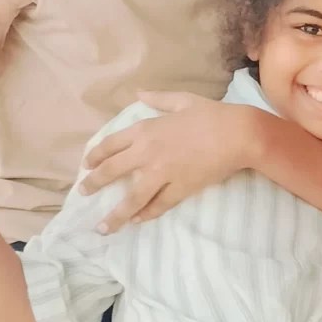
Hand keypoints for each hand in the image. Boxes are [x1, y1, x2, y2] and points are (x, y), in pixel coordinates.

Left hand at [81, 91, 244, 229]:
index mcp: (145, 129)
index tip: (86, 166)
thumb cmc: (212, 114)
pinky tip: (137, 220)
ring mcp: (163, 173)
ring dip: (115, 215)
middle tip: (83, 194)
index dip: (95, 156)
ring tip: (102, 228)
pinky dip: (146, 214)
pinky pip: (159, 205)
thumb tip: (140, 93)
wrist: (238, 134)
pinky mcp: (180, 189)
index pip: (110, 145)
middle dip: (94, 184)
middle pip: (112, 172)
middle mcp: (148, 152)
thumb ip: (158, 99)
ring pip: (132, 198)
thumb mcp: (182, 101)